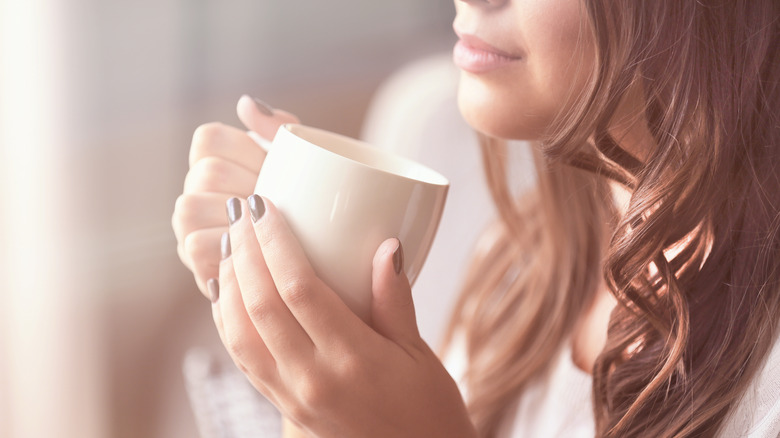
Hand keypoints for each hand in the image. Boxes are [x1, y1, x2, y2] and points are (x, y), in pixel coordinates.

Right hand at [171, 95, 298, 294]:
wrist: (328, 256)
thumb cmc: (308, 203)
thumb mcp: (300, 163)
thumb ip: (277, 128)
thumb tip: (244, 103)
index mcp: (216, 161)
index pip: (209, 138)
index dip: (243, 150)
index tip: (272, 167)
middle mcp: (195, 191)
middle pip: (205, 172)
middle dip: (246, 184)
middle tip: (278, 201)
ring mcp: (190, 227)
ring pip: (189, 207)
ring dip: (234, 216)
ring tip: (266, 225)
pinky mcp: (197, 263)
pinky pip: (196, 246)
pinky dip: (228, 248)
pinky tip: (257, 250)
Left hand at [211, 196, 476, 437]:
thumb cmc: (427, 413)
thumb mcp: (420, 354)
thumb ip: (396, 301)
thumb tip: (386, 246)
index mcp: (352, 360)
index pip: (299, 289)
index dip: (275, 242)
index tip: (265, 206)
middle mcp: (313, 379)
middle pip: (260, 305)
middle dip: (244, 251)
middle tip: (241, 211)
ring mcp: (293, 397)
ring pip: (240, 332)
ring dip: (228, 283)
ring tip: (231, 245)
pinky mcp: (284, 407)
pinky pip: (242, 359)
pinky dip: (228, 320)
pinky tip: (229, 293)